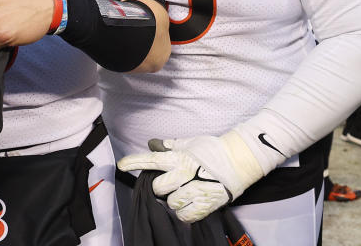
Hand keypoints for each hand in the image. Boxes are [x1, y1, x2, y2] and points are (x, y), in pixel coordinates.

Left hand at [118, 133, 260, 222]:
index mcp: (180, 157)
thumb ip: (172, 145)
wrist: (239, 161)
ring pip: (171, 203)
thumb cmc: (214, 150)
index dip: (135, 162)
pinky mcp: (204, 205)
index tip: (121, 165)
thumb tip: (154, 144)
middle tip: (172, 184)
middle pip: (158, 188)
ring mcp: (195, 190)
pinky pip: (184, 216)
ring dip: (174, 201)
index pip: (153, 160)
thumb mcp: (191, 142)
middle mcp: (185, 174)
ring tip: (185, 193)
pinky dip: (184, 213)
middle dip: (162, 188)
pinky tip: (190, 204)